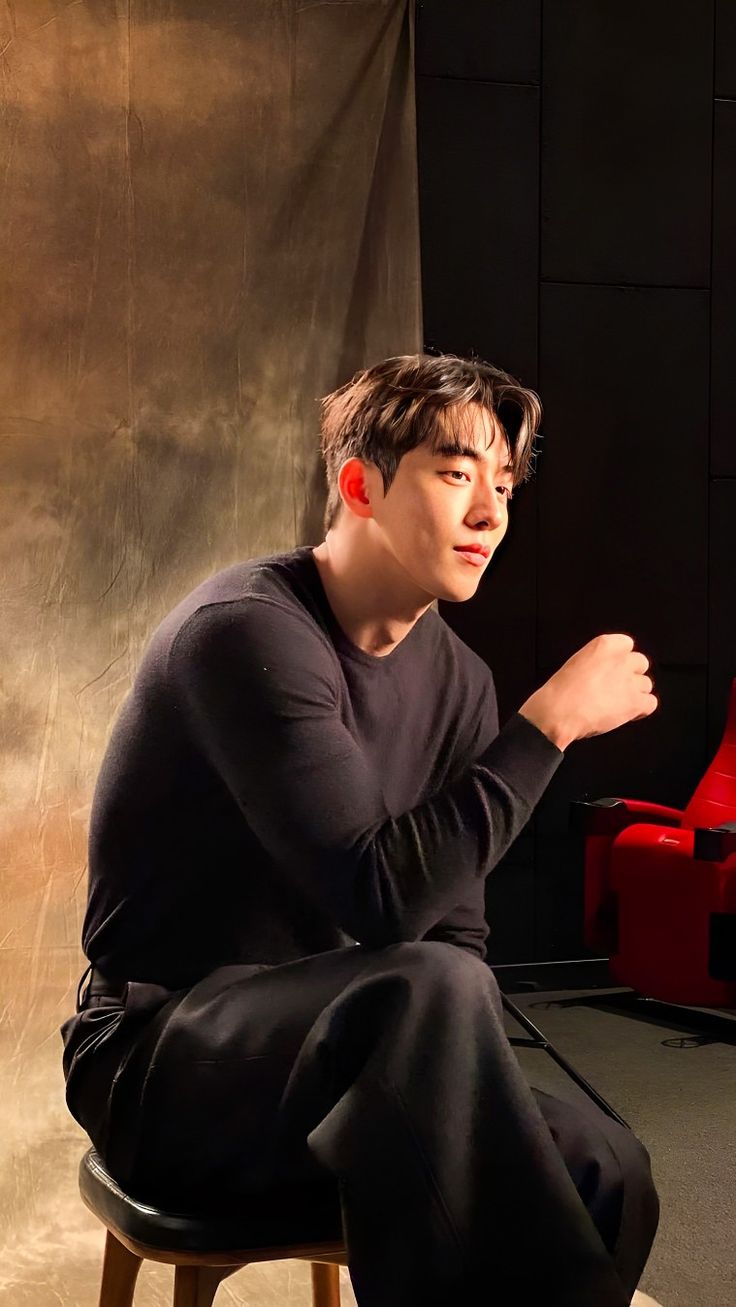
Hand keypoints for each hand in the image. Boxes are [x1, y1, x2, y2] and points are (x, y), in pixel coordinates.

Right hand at [520, 634, 657, 748]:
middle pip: (640, 663)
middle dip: (631, 675)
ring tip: (619, 703)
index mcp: (604, 645)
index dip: (622, 659)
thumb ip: (597, 662)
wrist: (559, 712)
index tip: (614, 668)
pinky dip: (642, 709)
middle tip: (617, 687)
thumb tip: (605, 673)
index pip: (627, 644)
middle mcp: (621, 659)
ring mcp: (630, 681)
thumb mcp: (577, 663)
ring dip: (636, 693)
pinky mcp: (635, 702)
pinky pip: (651, 703)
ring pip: (646, 684)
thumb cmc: (561, 692)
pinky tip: (629, 714)